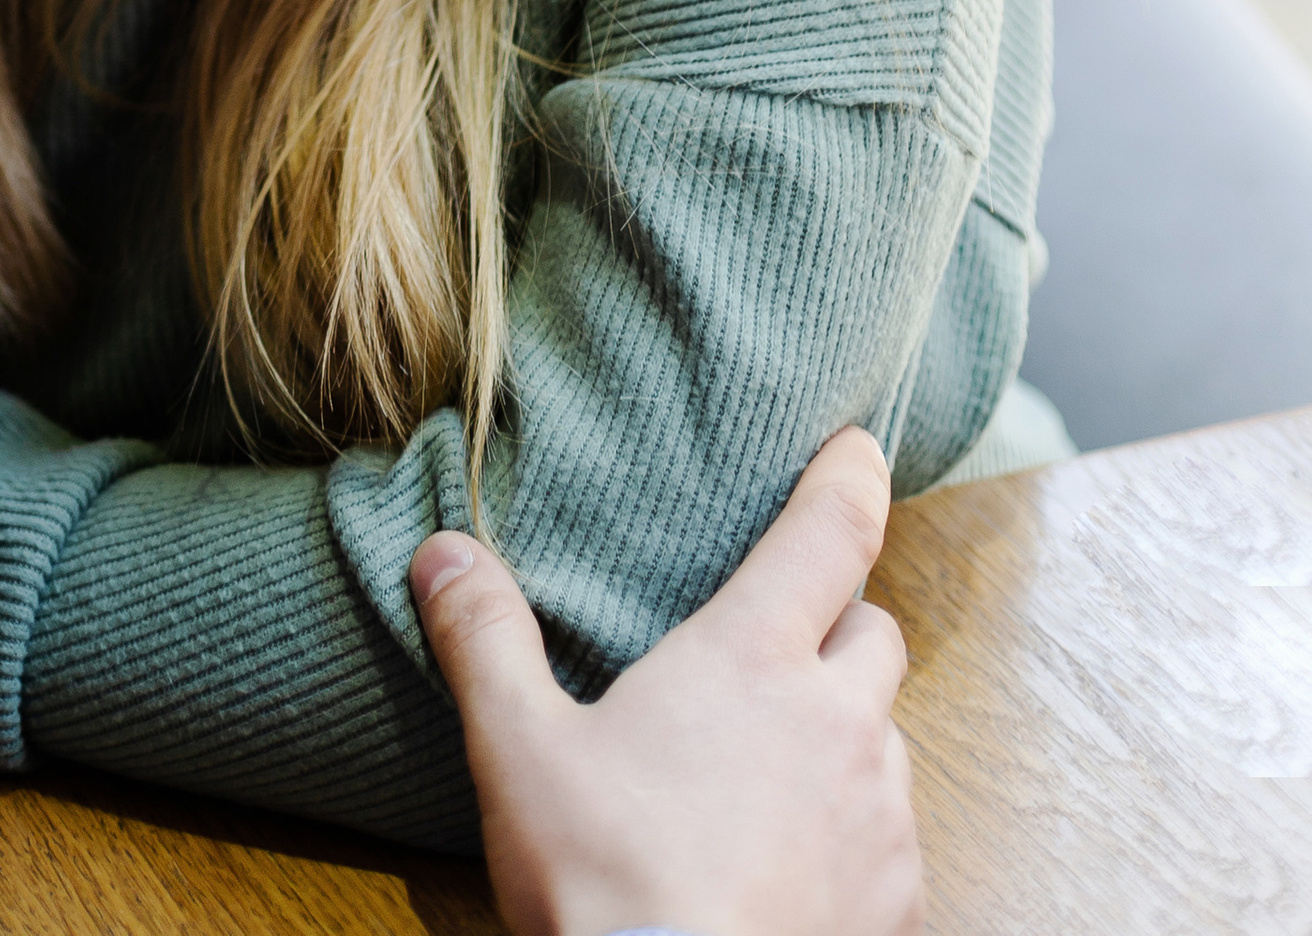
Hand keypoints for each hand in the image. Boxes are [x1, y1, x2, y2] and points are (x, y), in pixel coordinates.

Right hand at [409, 427, 922, 935]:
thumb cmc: (604, 879)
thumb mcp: (520, 751)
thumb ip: (484, 639)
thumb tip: (444, 550)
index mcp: (753, 659)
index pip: (831, 534)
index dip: (853, 478)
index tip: (861, 447)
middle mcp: (836, 723)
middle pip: (875, 631)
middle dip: (840, 619)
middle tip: (784, 636)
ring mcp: (879, 819)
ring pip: (887, 738)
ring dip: (845, 732)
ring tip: (775, 763)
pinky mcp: (893, 903)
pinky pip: (891, 840)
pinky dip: (853, 830)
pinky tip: (794, 859)